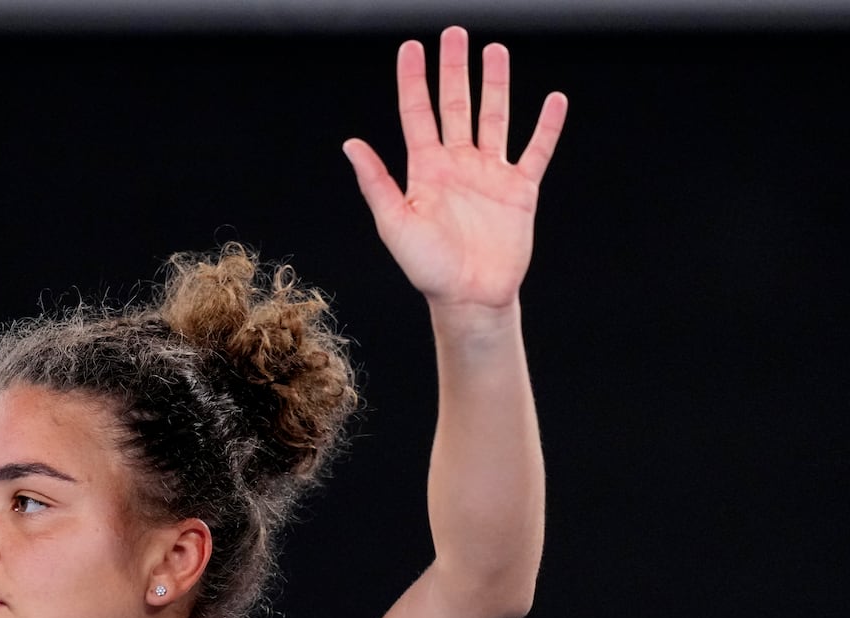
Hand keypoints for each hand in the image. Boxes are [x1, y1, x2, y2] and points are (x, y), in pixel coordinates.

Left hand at [343, 27, 566, 310]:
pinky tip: (554, 100)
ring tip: (496, 51)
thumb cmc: (427, 268)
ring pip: (495, 118)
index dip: (413, 80)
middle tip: (455, 33)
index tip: (411, 47)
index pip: (418, 114)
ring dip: (496, 85)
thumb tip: (351, 144)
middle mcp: (458, 165)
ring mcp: (490, 175)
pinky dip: (547, 126)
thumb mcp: (395, 223)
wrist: (469, 297)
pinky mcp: (520, 190)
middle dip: (455, 69)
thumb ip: (377, 182)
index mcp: (426, 170)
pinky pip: (536, 150)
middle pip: (457, 105)